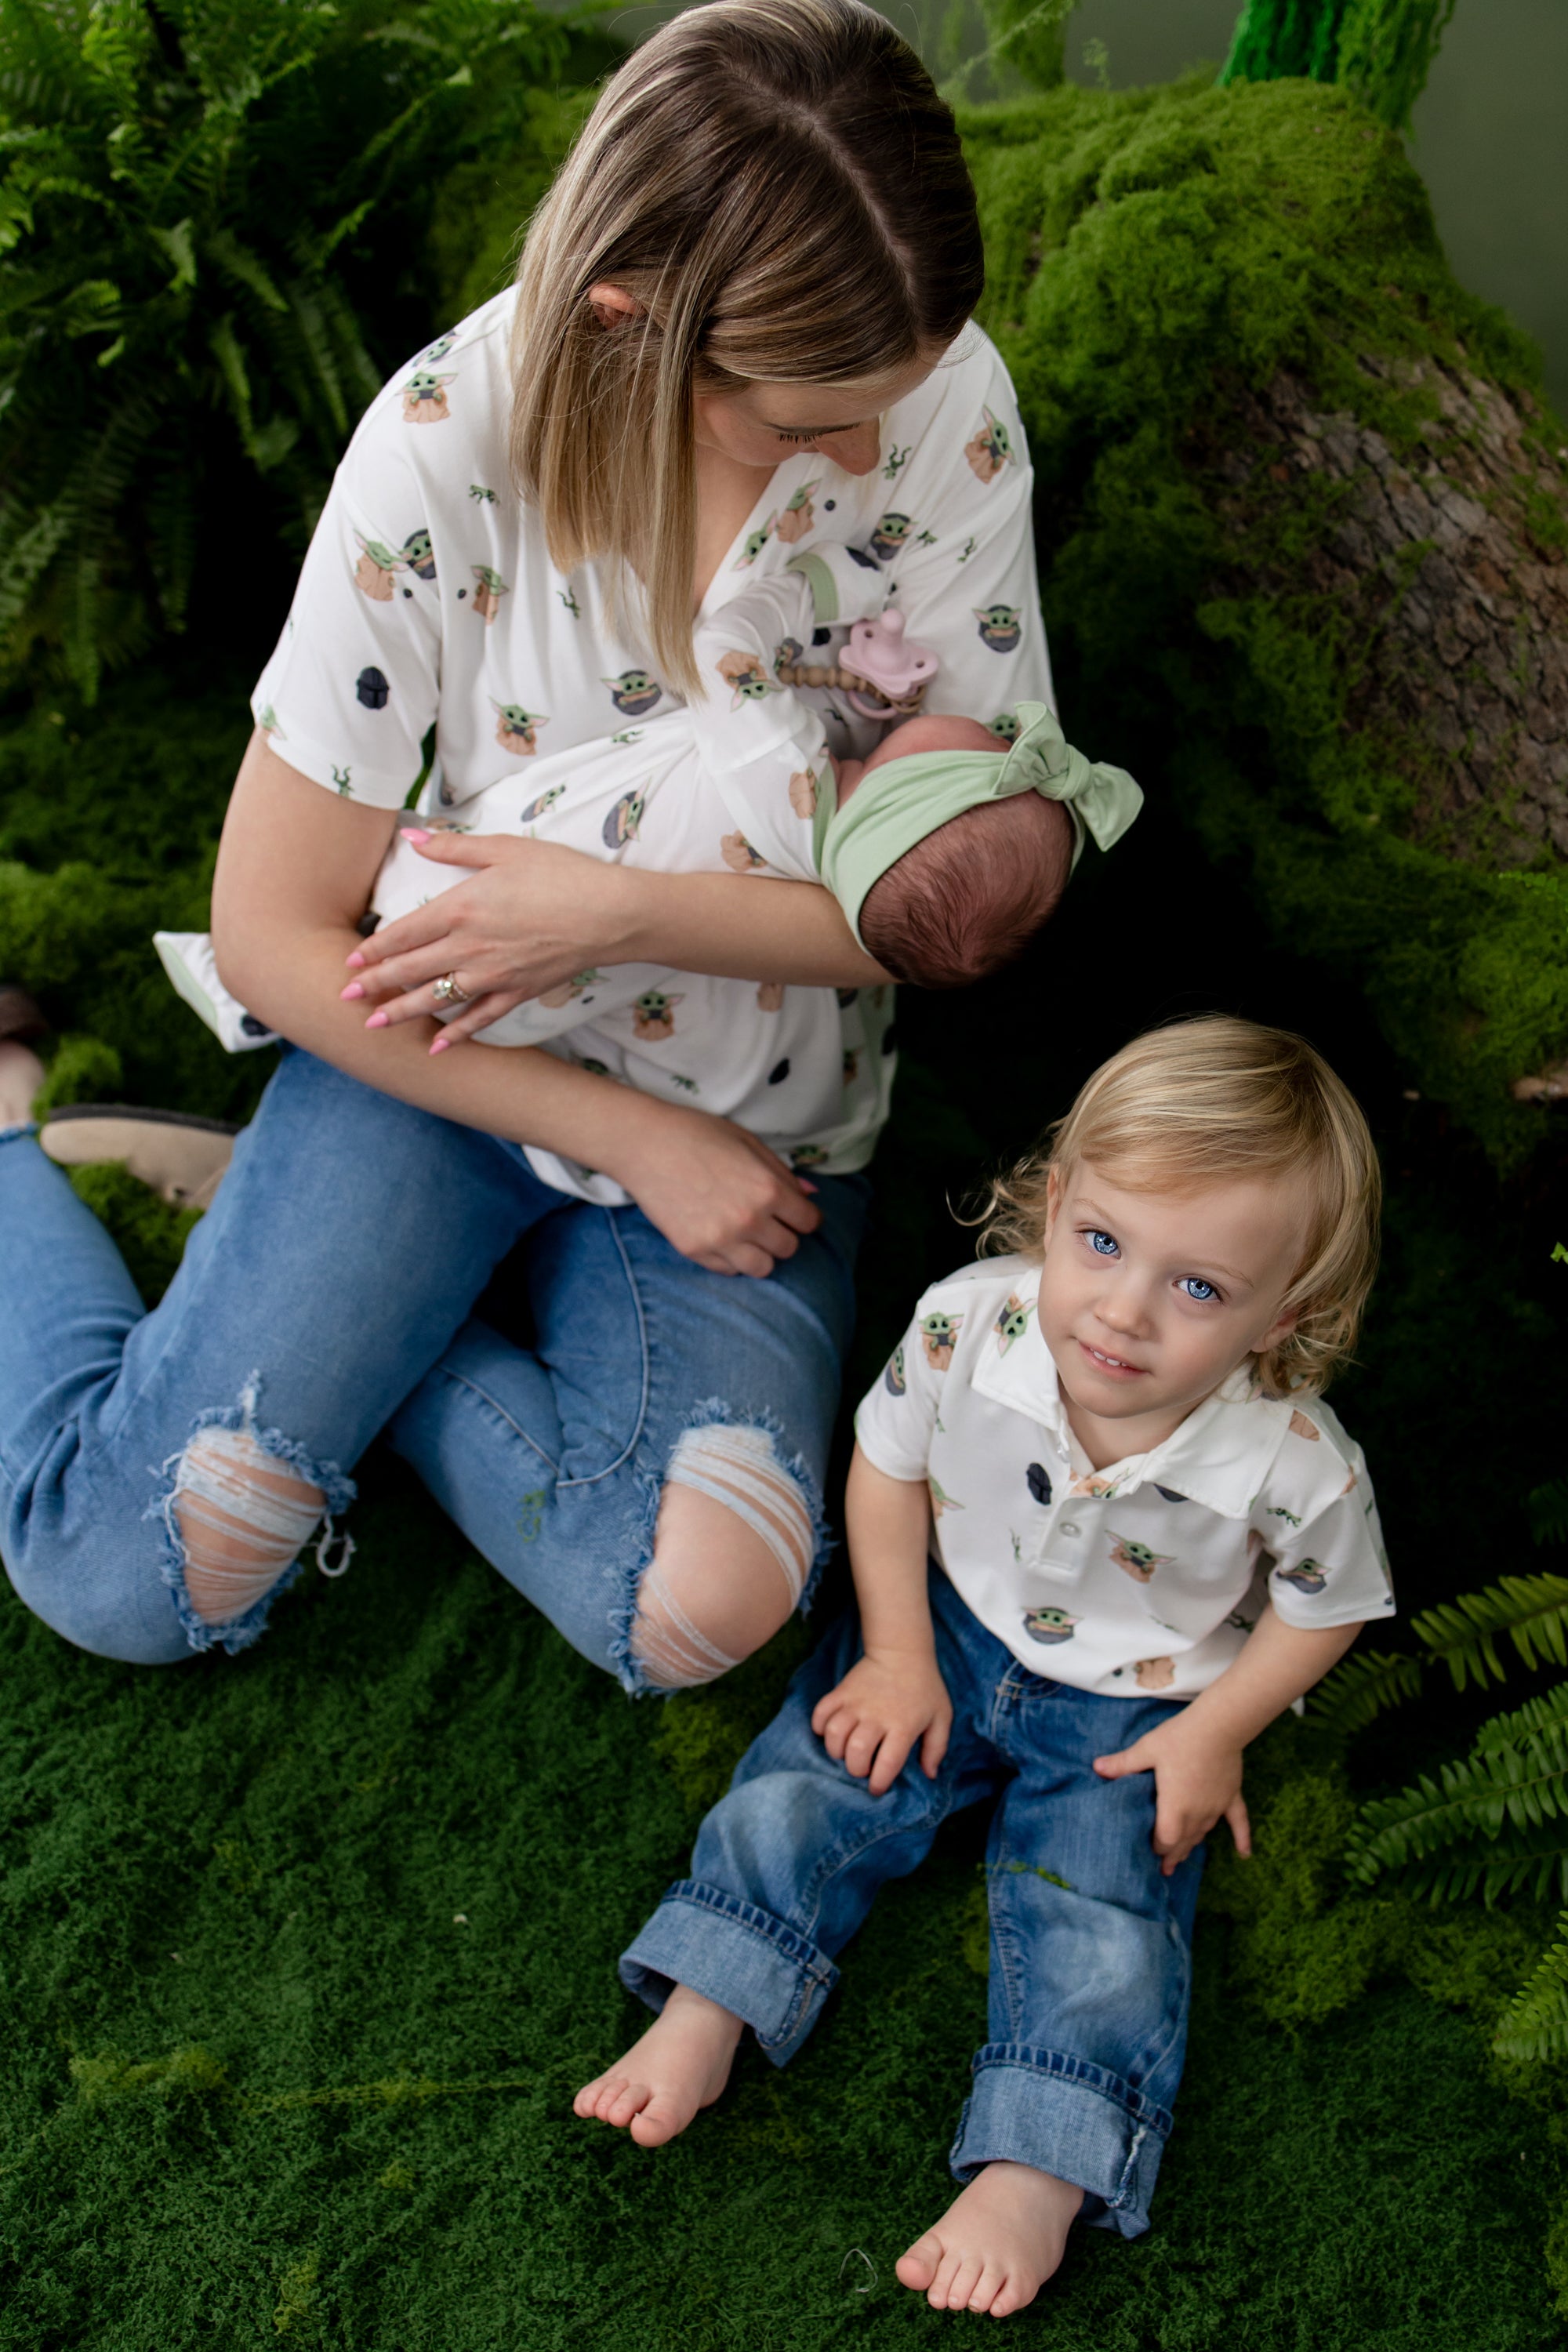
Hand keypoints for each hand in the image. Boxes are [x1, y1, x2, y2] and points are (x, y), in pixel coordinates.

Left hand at [343, 834, 640, 1044]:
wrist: (610, 914)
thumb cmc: (561, 874)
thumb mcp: (504, 848)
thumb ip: (453, 847)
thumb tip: (411, 838)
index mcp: (461, 907)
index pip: (405, 932)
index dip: (375, 948)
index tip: (351, 959)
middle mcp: (470, 946)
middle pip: (411, 969)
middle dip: (376, 984)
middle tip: (345, 997)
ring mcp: (494, 974)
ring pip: (437, 998)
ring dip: (403, 1012)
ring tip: (375, 1025)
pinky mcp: (518, 992)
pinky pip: (480, 1018)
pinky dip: (457, 1034)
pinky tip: (437, 1047)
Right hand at [606, 1098, 820, 1278]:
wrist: (644, 1144)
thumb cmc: (697, 1134)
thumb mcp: (748, 1142)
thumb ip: (782, 1172)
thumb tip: (811, 1194)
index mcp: (768, 1189)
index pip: (808, 1221)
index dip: (805, 1216)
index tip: (795, 1213)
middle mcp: (749, 1220)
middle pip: (789, 1248)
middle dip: (783, 1234)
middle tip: (768, 1220)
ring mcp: (721, 1240)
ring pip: (763, 1268)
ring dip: (761, 1253)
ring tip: (747, 1235)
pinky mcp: (695, 1251)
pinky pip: (729, 1271)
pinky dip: (732, 1258)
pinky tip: (722, 1237)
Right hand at [810, 1648, 951, 1795]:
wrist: (901, 1651)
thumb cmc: (925, 1687)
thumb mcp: (941, 1716)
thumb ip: (937, 1748)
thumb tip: (929, 1775)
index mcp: (903, 1726)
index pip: (887, 1763)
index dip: (879, 1783)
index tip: (877, 1788)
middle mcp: (877, 1716)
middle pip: (856, 1752)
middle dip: (855, 1769)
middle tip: (862, 1767)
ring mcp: (856, 1703)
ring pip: (835, 1735)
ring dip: (836, 1751)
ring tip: (846, 1751)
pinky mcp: (841, 1692)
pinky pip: (821, 1713)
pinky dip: (820, 1727)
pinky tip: (830, 1732)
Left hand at [1092, 1715, 1251, 1875]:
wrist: (1218, 1726)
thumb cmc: (1179, 1739)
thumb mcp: (1146, 1750)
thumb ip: (1123, 1763)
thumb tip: (1096, 1767)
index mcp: (1175, 1806)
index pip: (1165, 1839)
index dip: (1158, 1848)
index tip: (1150, 1852)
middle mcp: (1197, 1813)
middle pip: (1184, 1842)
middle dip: (1172, 1855)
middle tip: (1165, 1868)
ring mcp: (1216, 1807)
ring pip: (1203, 1834)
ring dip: (1192, 1846)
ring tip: (1183, 1857)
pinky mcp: (1231, 1797)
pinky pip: (1239, 1823)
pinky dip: (1242, 1840)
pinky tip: (1244, 1855)